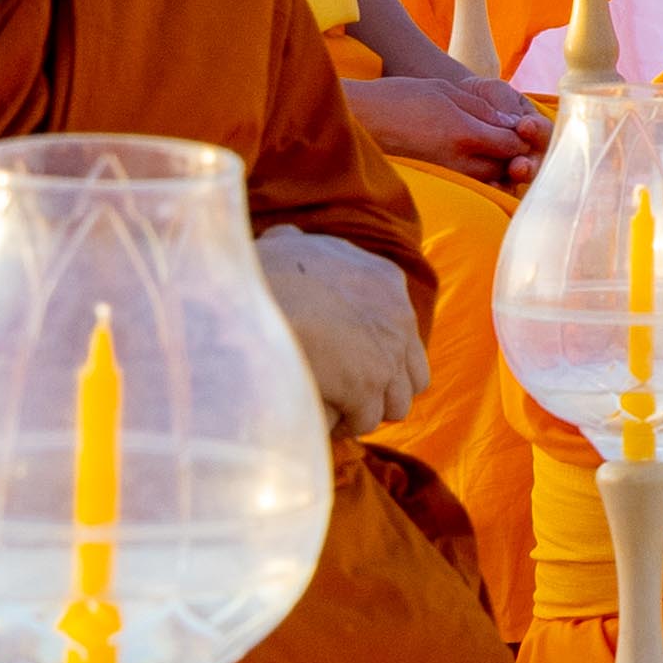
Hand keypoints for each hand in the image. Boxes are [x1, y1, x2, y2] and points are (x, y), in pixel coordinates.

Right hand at [256, 225, 426, 437]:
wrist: (251, 301)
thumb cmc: (260, 274)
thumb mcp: (285, 245)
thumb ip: (295, 243)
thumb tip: (286, 237)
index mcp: (385, 280)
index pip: (403, 327)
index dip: (376, 348)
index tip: (348, 359)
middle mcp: (398, 316)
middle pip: (412, 370)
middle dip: (384, 386)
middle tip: (349, 394)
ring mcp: (387, 353)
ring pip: (397, 401)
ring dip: (368, 409)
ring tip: (337, 413)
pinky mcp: (366, 386)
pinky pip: (366, 420)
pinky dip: (346, 425)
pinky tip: (322, 423)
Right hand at [345, 70, 547, 183]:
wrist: (354, 119)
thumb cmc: (398, 98)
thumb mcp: (446, 92)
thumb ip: (482, 110)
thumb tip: (512, 124)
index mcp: (463, 133)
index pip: (512, 144)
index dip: (523, 136)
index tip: (523, 127)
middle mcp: (456, 159)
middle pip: (504, 168)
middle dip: (514, 157)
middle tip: (513, 141)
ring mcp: (443, 173)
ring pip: (487, 180)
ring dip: (497, 168)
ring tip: (495, 150)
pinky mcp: (432, 179)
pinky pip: (466, 183)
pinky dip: (478, 176)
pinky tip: (475, 160)